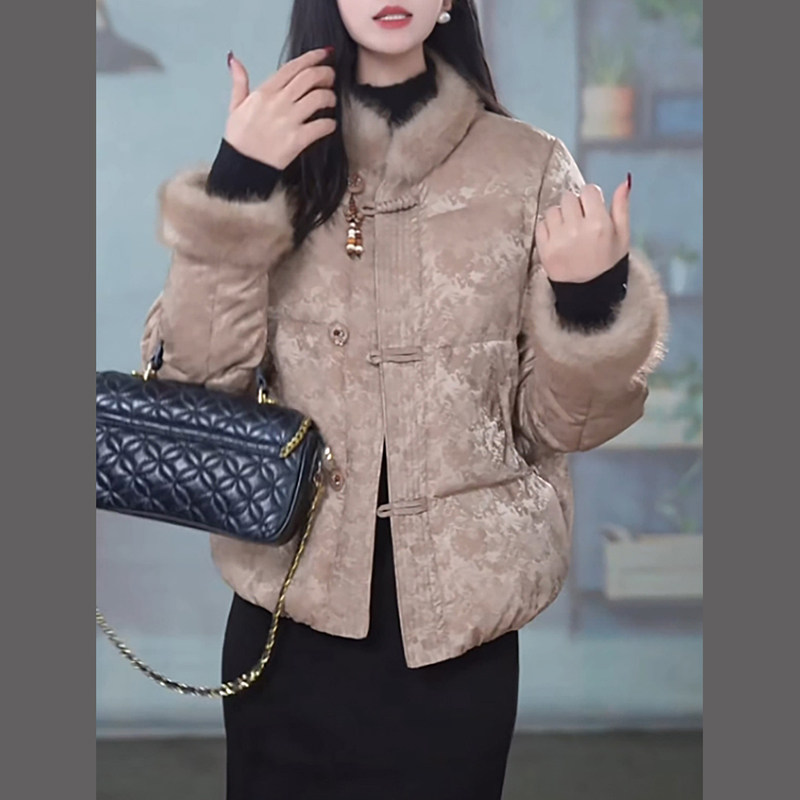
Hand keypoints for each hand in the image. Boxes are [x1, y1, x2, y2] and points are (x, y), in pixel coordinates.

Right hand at [224, 48, 336, 169]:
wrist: (242, 166)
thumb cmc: (239, 139)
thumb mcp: (235, 106)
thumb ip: (239, 82)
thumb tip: (234, 59)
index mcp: (264, 93)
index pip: (292, 68)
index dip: (311, 58)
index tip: (324, 54)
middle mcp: (278, 103)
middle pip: (309, 78)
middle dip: (325, 73)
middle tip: (331, 76)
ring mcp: (289, 121)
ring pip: (318, 98)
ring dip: (329, 97)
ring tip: (330, 100)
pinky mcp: (297, 140)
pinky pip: (321, 126)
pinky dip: (330, 123)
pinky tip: (329, 124)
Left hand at [535, 177, 630, 282]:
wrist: (590, 293)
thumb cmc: (608, 263)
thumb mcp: (623, 236)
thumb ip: (622, 207)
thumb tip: (624, 181)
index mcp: (599, 224)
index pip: (588, 191)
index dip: (590, 198)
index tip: (591, 208)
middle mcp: (577, 229)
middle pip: (568, 198)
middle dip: (574, 206)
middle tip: (579, 221)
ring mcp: (558, 240)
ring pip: (553, 210)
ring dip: (560, 216)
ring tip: (568, 231)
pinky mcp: (544, 249)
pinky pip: (541, 225)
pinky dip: (548, 229)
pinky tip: (558, 239)